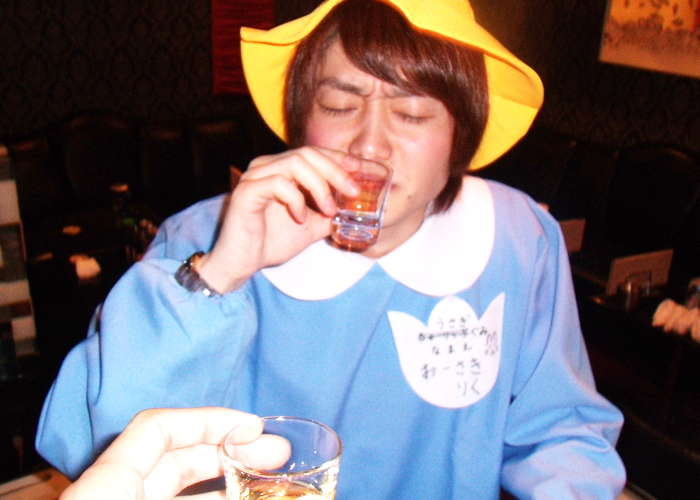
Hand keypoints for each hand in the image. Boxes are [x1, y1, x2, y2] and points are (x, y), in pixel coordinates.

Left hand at [59, 407, 288, 499]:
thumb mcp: (148, 498)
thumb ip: (212, 496)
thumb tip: (267, 485)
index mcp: (107, 483)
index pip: (160, 425)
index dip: (212, 419)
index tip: (255, 427)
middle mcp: (115, 490)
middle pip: (176, 454)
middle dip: (230, 449)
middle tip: (278, 454)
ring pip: (178, 488)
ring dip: (226, 480)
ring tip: (268, 482)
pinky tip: (238, 499)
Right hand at [199, 147, 360, 292]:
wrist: (243, 263)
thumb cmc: (271, 241)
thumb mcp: (311, 226)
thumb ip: (330, 213)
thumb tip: (354, 208)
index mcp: (281, 169)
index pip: (313, 152)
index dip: (337, 158)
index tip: (358, 170)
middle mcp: (266, 166)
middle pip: (307, 153)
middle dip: (335, 171)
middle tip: (352, 191)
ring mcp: (255, 176)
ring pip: (295, 163)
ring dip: (318, 186)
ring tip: (328, 209)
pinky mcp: (246, 191)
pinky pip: (278, 183)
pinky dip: (296, 199)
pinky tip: (300, 217)